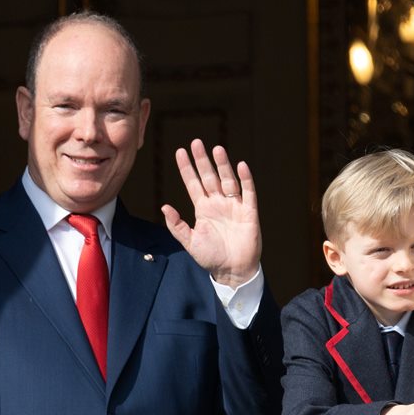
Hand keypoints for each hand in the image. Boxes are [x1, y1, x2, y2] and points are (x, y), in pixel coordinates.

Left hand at [164, 139, 260, 287]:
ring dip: (223, 165)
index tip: (180, 152)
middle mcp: (217, 203)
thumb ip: (177, 225)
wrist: (232, 272)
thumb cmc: (211, 257)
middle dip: (202, 160)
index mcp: (202, 209)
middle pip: (209, 177)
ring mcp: (233, 206)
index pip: (193, 183)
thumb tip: (164, 207)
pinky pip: (248, 192)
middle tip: (196, 142)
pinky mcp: (249, 212)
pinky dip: (245, 179)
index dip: (187, 168)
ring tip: (217, 149)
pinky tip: (241, 166)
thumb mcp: (189, 242)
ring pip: (227, 180)